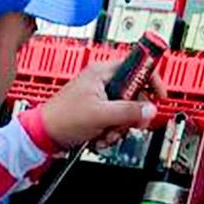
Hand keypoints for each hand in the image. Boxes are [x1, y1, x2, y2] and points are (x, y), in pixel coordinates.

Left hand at [38, 59, 161, 150]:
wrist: (44, 136)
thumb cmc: (62, 118)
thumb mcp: (100, 114)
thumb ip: (128, 111)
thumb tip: (149, 110)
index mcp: (102, 72)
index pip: (136, 66)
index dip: (151, 79)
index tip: (160, 94)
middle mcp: (102, 82)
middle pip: (134, 94)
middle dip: (131, 114)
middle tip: (126, 124)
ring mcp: (100, 98)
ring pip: (126, 111)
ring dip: (119, 128)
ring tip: (104, 133)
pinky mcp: (97, 113)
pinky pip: (116, 122)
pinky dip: (110, 133)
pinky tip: (99, 137)